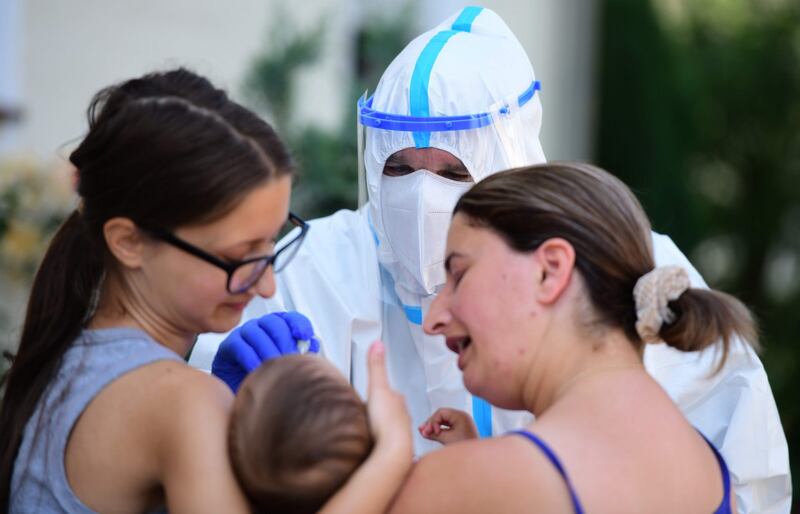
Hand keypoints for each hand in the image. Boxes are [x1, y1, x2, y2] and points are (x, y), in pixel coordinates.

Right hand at [211, 311, 319, 391]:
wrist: (243, 396)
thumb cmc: (267, 380)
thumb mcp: (289, 367)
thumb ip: (302, 354)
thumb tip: (313, 344)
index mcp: (279, 328)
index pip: (290, 318)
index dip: (299, 324)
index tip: (305, 335)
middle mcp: (262, 327)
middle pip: (274, 323)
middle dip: (284, 340)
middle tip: (290, 357)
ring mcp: (244, 334)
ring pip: (257, 333)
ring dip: (268, 350)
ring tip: (274, 366)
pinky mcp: (228, 346)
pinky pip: (239, 346)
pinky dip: (250, 357)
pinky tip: (257, 368)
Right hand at [366, 341, 412, 461]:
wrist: (394, 450)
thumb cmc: (387, 421)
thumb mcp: (378, 387)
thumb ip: (377, 366)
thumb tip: (378, 343)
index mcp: (398, 400)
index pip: (390, 392)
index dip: (380, 391)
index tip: (373, 392)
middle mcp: (402, 415)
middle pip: (390, 408)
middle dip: (381, 408)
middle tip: (368, 409)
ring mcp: (399, 432)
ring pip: (390, 425)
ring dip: (381, 424)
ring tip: (370, 426)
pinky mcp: (394, 447)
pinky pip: (386, 440)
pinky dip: (381, 438)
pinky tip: (374, 441)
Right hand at [418, 407, 477, 444]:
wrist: (476, 459)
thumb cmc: (466, 448)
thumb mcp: (447, 439)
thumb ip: (434, 434)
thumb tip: (424, 431)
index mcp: (461, 416)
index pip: (441, 412)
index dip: (433, 421)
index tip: (429, 431)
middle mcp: (462, 417)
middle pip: (441, 416)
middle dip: (432, 424)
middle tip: (423, 431)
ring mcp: (462, 423)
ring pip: (443, 421)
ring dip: (434, 427)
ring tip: (426, 433)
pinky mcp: (461, 429)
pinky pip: (447, 426)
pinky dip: (440, 430)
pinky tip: (433, 434)